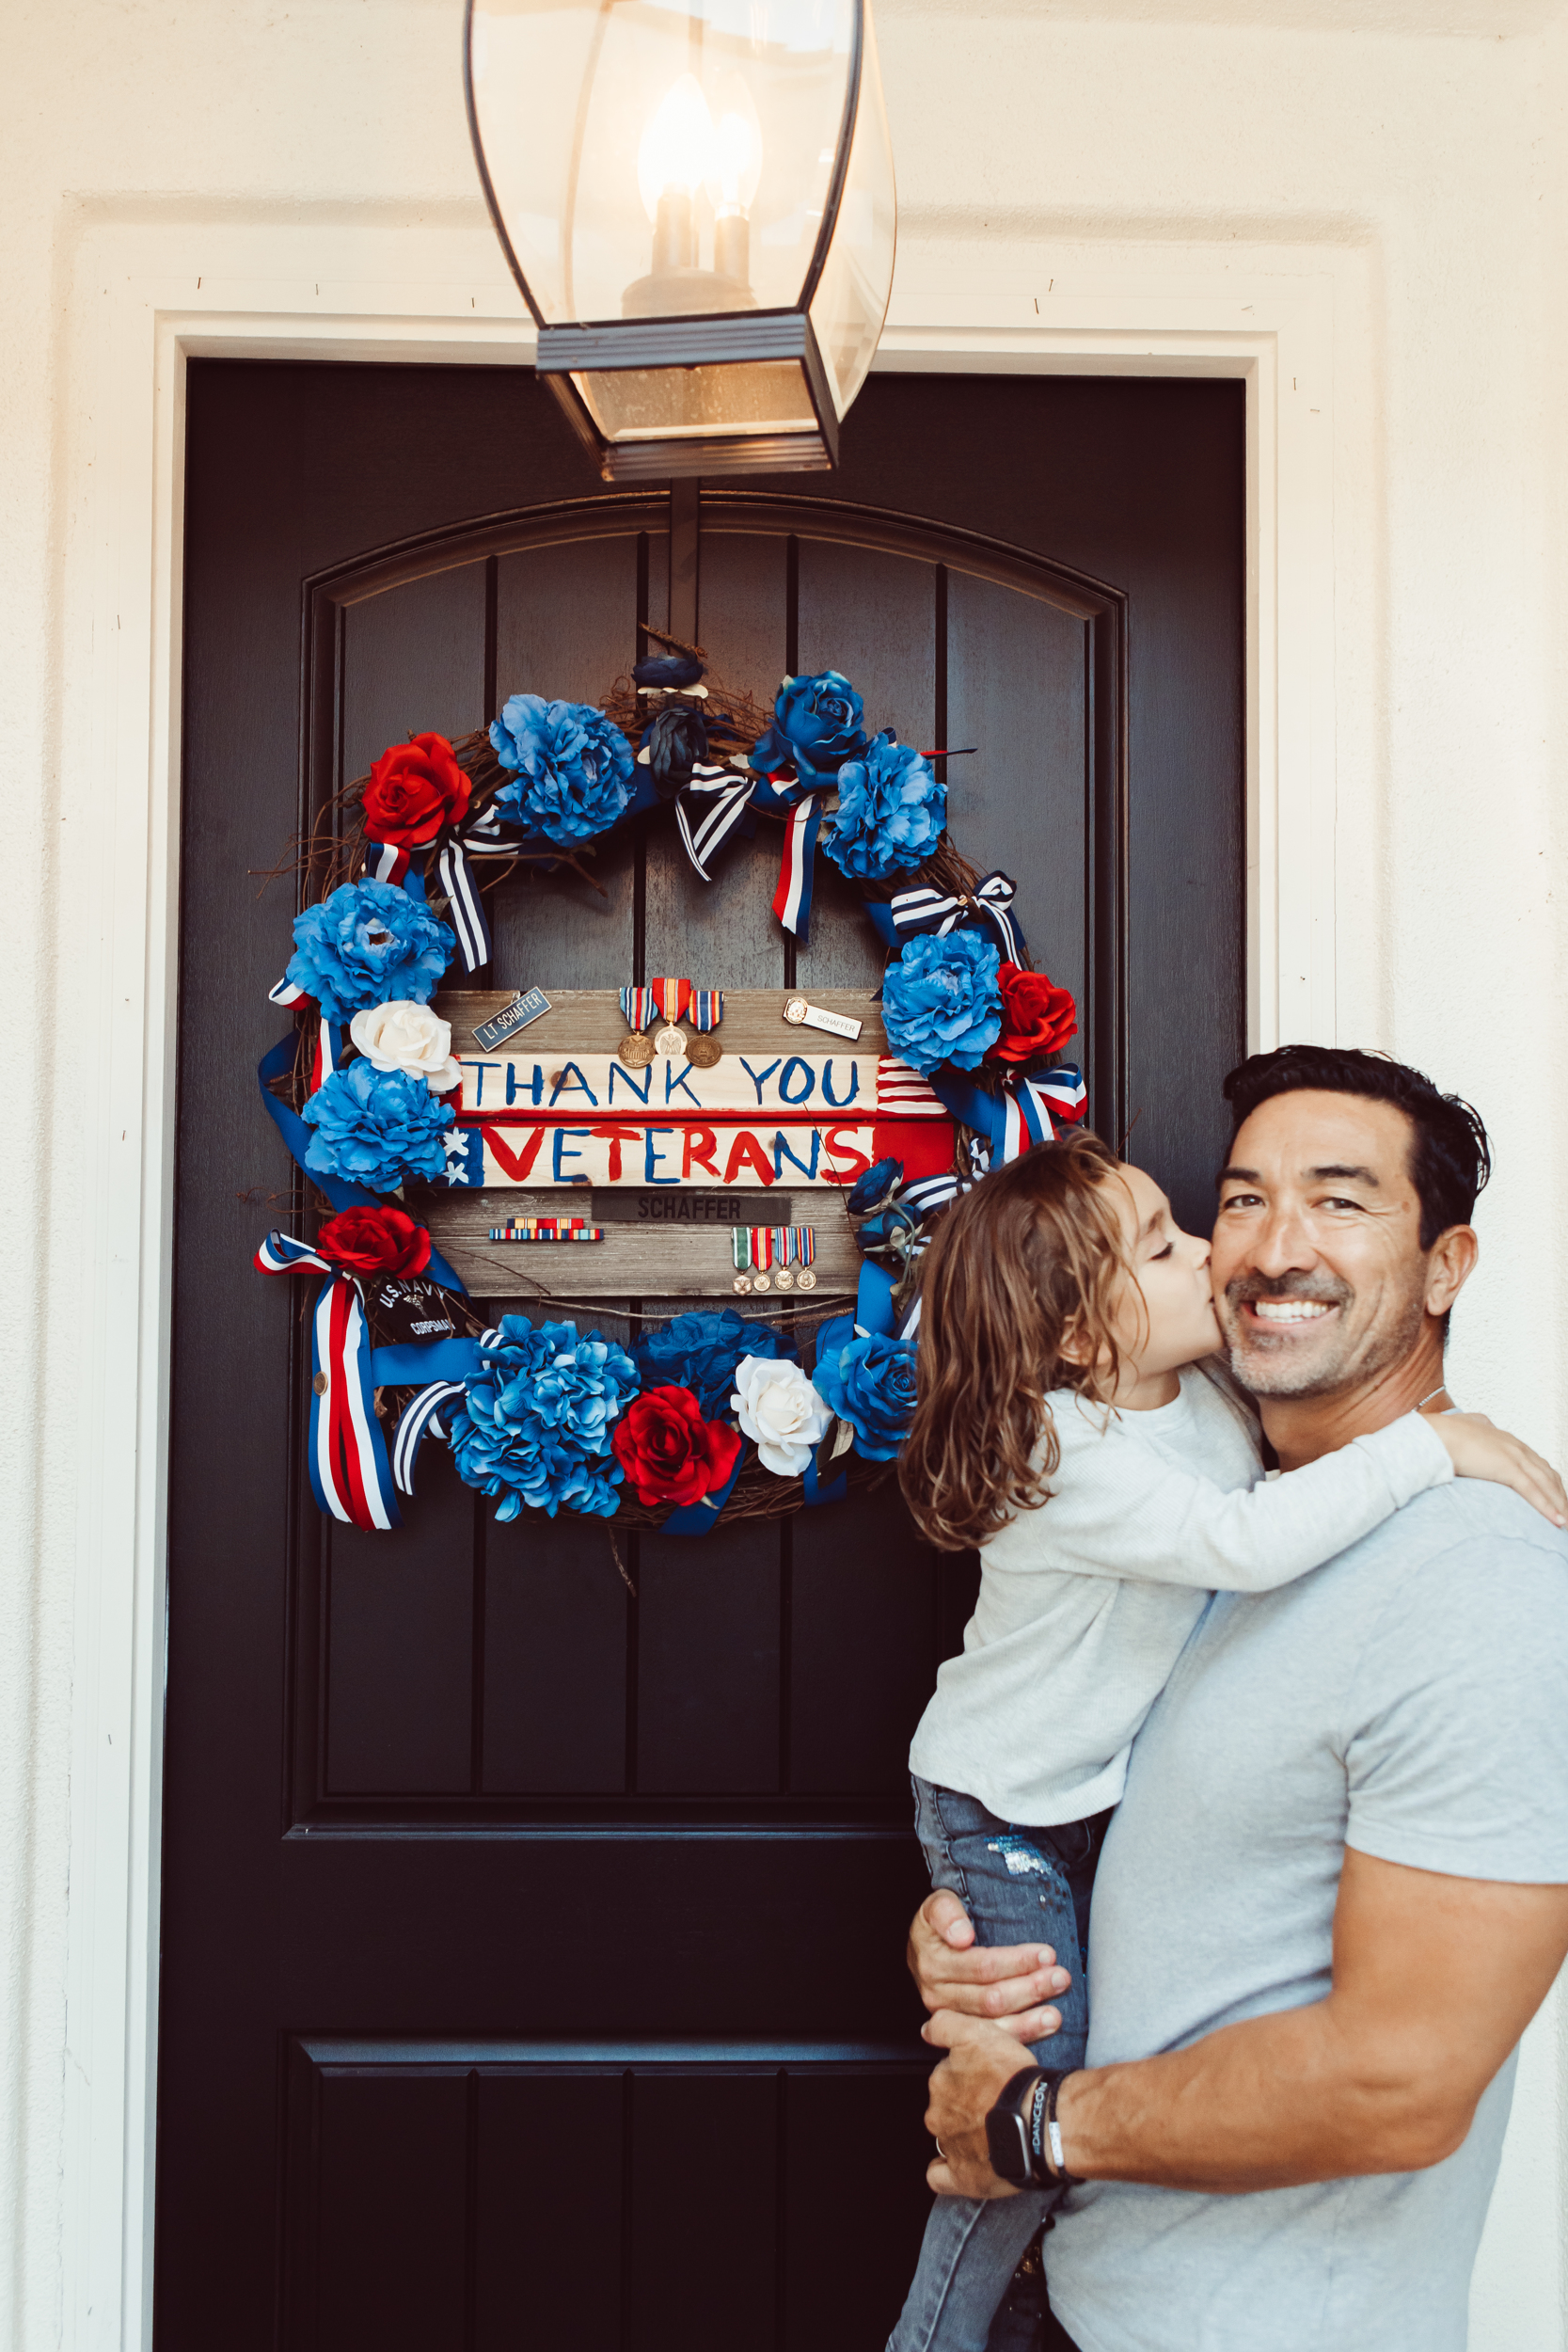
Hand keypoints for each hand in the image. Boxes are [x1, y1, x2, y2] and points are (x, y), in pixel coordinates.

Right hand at [906, 1888, 1071, 2040]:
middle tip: (1060, 1976)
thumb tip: (962, 1935)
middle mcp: (938, 1994)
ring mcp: (950, 2015)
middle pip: (991, 1997)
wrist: (924, 1948)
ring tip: (1057, 2009)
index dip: (1016, 1962)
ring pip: (995, 2021)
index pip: (981, 1966)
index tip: (1045, 1953)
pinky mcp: (963, 2030)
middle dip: (1030, 1987)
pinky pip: (994, 2037)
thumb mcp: (936, 1904)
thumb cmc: (937, 1924)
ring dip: (1030, 2017)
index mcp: (933, 1964)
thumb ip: (946, 1911)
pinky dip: (1024, 2033)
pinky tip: (1046, 2026)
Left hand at [923, 2011, 1042, 2197]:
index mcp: (941, 2081)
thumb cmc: (1016, 2079)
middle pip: (946, 2106)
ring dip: (962, 2134)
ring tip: (992, 2133)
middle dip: (964, 2105)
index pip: (946, 2075)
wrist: (1039, 2120)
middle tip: (993, 2104)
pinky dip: (946, 2173)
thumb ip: (946, 2026)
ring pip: (947, 2137)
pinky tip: (962, 2166)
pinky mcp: (963, 2176)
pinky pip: (940, 2177)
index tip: (985, 2078)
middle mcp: (939, 2113)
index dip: (967, 2075)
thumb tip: (926, 2029)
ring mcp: (950, 2146)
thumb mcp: (979, 2032)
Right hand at [1428, 1411, 1567, 1526]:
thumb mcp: (1465, 1425)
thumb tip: (1480, 1423)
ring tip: (1565, 1522)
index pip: (1537, 1463)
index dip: (1549, 1482)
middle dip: (1559, 1496)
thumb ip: (1477, 1425)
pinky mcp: (1508, 1468)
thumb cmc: (1443, 1434)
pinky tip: (1558, 1520)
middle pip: (1548, 1474)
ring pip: (1546, 1484)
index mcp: (1506, 1440)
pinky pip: (1533, 1491)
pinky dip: (1548, 1507)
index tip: (1554, 1497)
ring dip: (1559, 1504)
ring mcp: (1514, 1456)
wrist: (1435, 1435)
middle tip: (1565, 1513)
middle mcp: (1516, 1446)